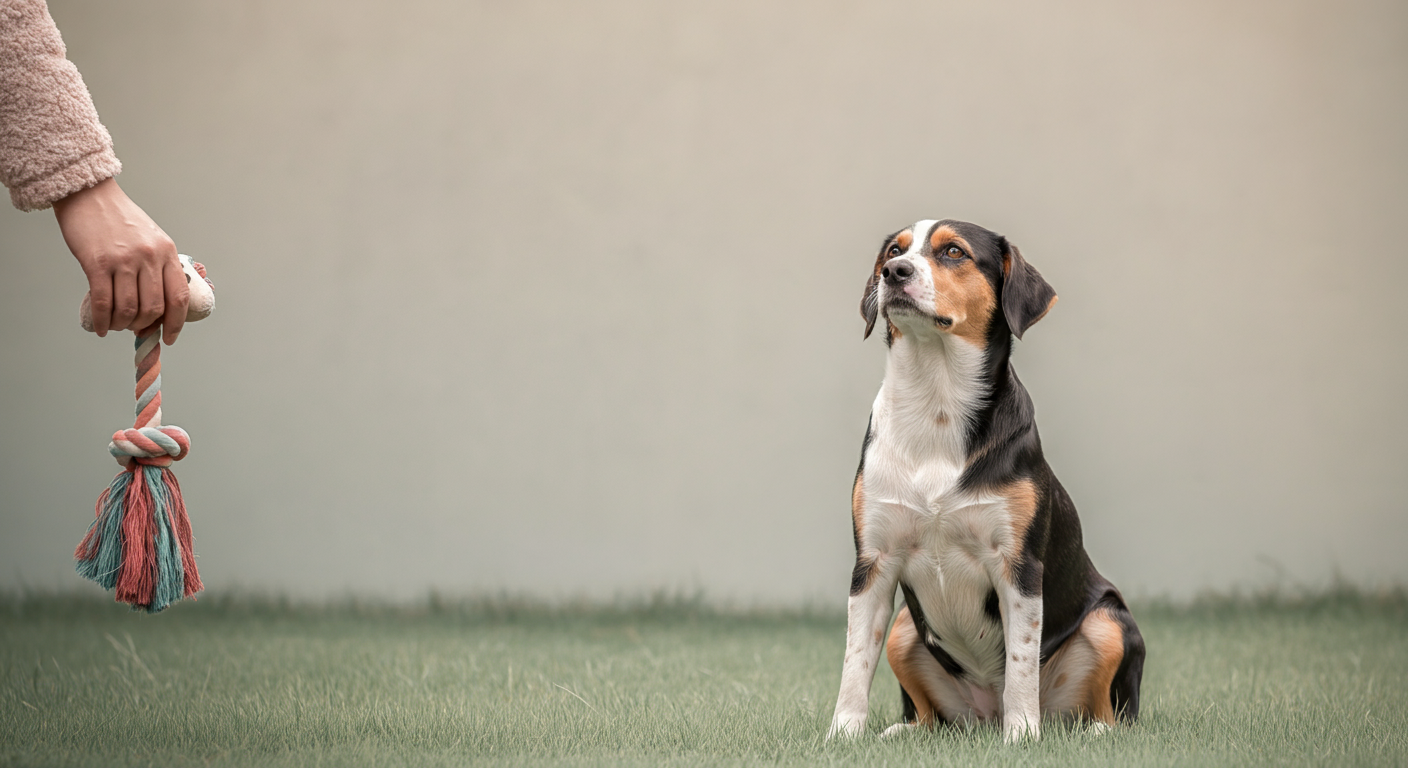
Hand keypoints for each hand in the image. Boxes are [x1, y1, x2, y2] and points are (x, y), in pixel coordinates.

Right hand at [53, 178, 187, 343]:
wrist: (89, 194)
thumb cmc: (120, 218)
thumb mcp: (152, 238)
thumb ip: (158, 267)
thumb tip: (157, 305)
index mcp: (167, 252)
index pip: (179, 296)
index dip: (175, 323)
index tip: (169, 338)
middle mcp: (149, 257)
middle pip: (154, 307)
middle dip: (144, 324)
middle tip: (134, 327)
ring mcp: (123, 260)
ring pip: (128, 308)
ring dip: (122, 324)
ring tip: (116, 325)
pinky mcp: (97, 263)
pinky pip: (102, 302)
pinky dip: (103, 321)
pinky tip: (101, 327)